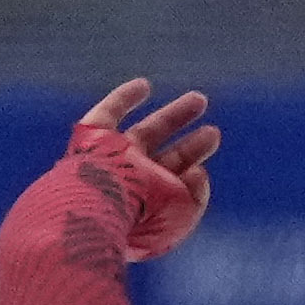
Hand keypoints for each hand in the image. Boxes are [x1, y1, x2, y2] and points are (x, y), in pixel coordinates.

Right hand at [54, 78, 222, 264]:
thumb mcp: (181, 215)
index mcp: (149, 207)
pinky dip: (123, 98)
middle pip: (166, 159)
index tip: (206, 159)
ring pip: (145, 133)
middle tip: (213, 133)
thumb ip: (195, 195)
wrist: (95, 210)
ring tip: (200, 100)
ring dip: (174, 117)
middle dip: (191, 146)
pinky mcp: (90, 138)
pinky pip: (107, 113)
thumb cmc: (140, 219)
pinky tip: (144, 85)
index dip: (194, 173)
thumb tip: (197, 171)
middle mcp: (131, 183)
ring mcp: (112, 159)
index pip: (178, 186)